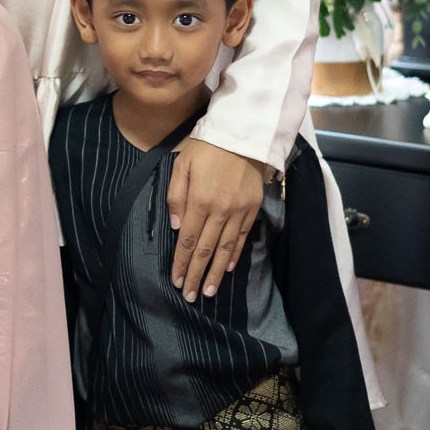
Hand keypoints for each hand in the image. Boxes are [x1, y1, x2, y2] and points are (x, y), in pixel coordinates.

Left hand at [168, 138, 267, 301]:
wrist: (244, 133)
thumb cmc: (206, 146)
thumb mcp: (181, 164)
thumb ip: (176, 196)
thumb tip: (176, 228)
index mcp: (199, 200)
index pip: (189, 240)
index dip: (182, 263)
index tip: (178, 281)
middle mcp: (220, 210)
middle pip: (206, 249)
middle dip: (197, 275)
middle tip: (190, 296)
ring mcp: (239, 211)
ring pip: (226, 248)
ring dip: (216, 272)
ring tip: (209, 291)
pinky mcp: (253, 208)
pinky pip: (242, 237)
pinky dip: (235, 254)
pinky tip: (228, 268)